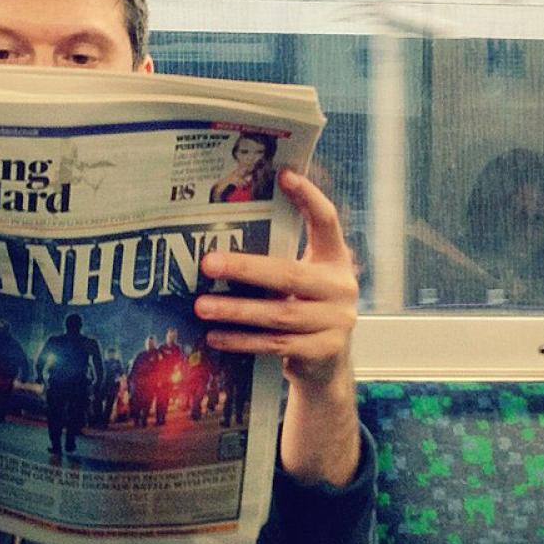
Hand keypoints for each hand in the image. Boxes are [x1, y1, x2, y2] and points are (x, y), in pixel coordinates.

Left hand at [195, 170, 359, 485]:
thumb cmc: (304, 313)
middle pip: (290, 274)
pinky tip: (215, 336)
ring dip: (236, 310)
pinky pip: (274, 344)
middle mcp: (341, 288)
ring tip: (202, 306)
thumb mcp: (303, 284)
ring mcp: (336, 322)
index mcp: (336, 261)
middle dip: (245, 268)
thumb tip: (223, 239)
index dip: (309, 198)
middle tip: (207, 262)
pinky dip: (242, 340)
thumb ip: (280, 262)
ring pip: (278, 313)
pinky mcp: (322, 352)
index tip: (284, 175)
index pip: (327, 222)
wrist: (327, 369)